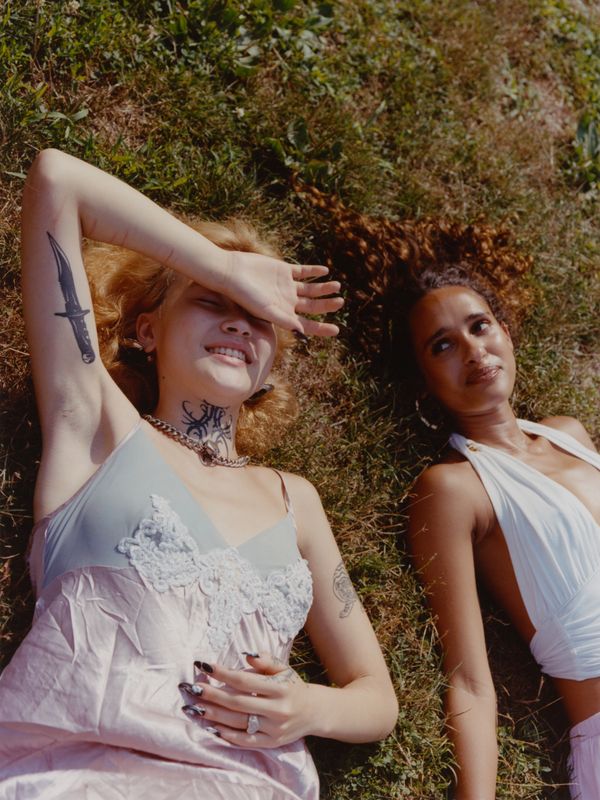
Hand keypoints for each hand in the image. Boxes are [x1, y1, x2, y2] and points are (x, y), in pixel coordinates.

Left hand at [180, 653, 312, 747]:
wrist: (315, 712)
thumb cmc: (293, 686)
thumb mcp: (284, 669)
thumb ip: (265, 661)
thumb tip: (245, 655)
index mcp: (280, 687)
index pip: (245, 681)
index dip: (223, 673)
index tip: (205, 666)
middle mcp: (277, 709)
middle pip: (237, 703)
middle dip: (212, 695)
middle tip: (192, 688)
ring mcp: (274, 728)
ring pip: (238, 722)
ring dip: (214, 716)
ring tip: (194, 709)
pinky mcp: (272, 743)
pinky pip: (246, 741)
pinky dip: (228, 735)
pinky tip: (212, 727)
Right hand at [221, 251, 343, 336]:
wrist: (232, 273)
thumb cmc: (245, 296)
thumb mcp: (266, 311)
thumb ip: (285, 320)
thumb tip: (304, 333)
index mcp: (284, 314)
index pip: (307, 325)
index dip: (322, 329)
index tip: (336, 330)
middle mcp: (287, 301)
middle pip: (312, 306)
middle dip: (327, 305)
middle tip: (340, 302)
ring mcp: (286, 285)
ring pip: (310, 289)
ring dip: (323, 288)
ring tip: (337, 286)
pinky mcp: (283, 270)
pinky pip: (302, 271)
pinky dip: (314, 271)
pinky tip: (324, 271)